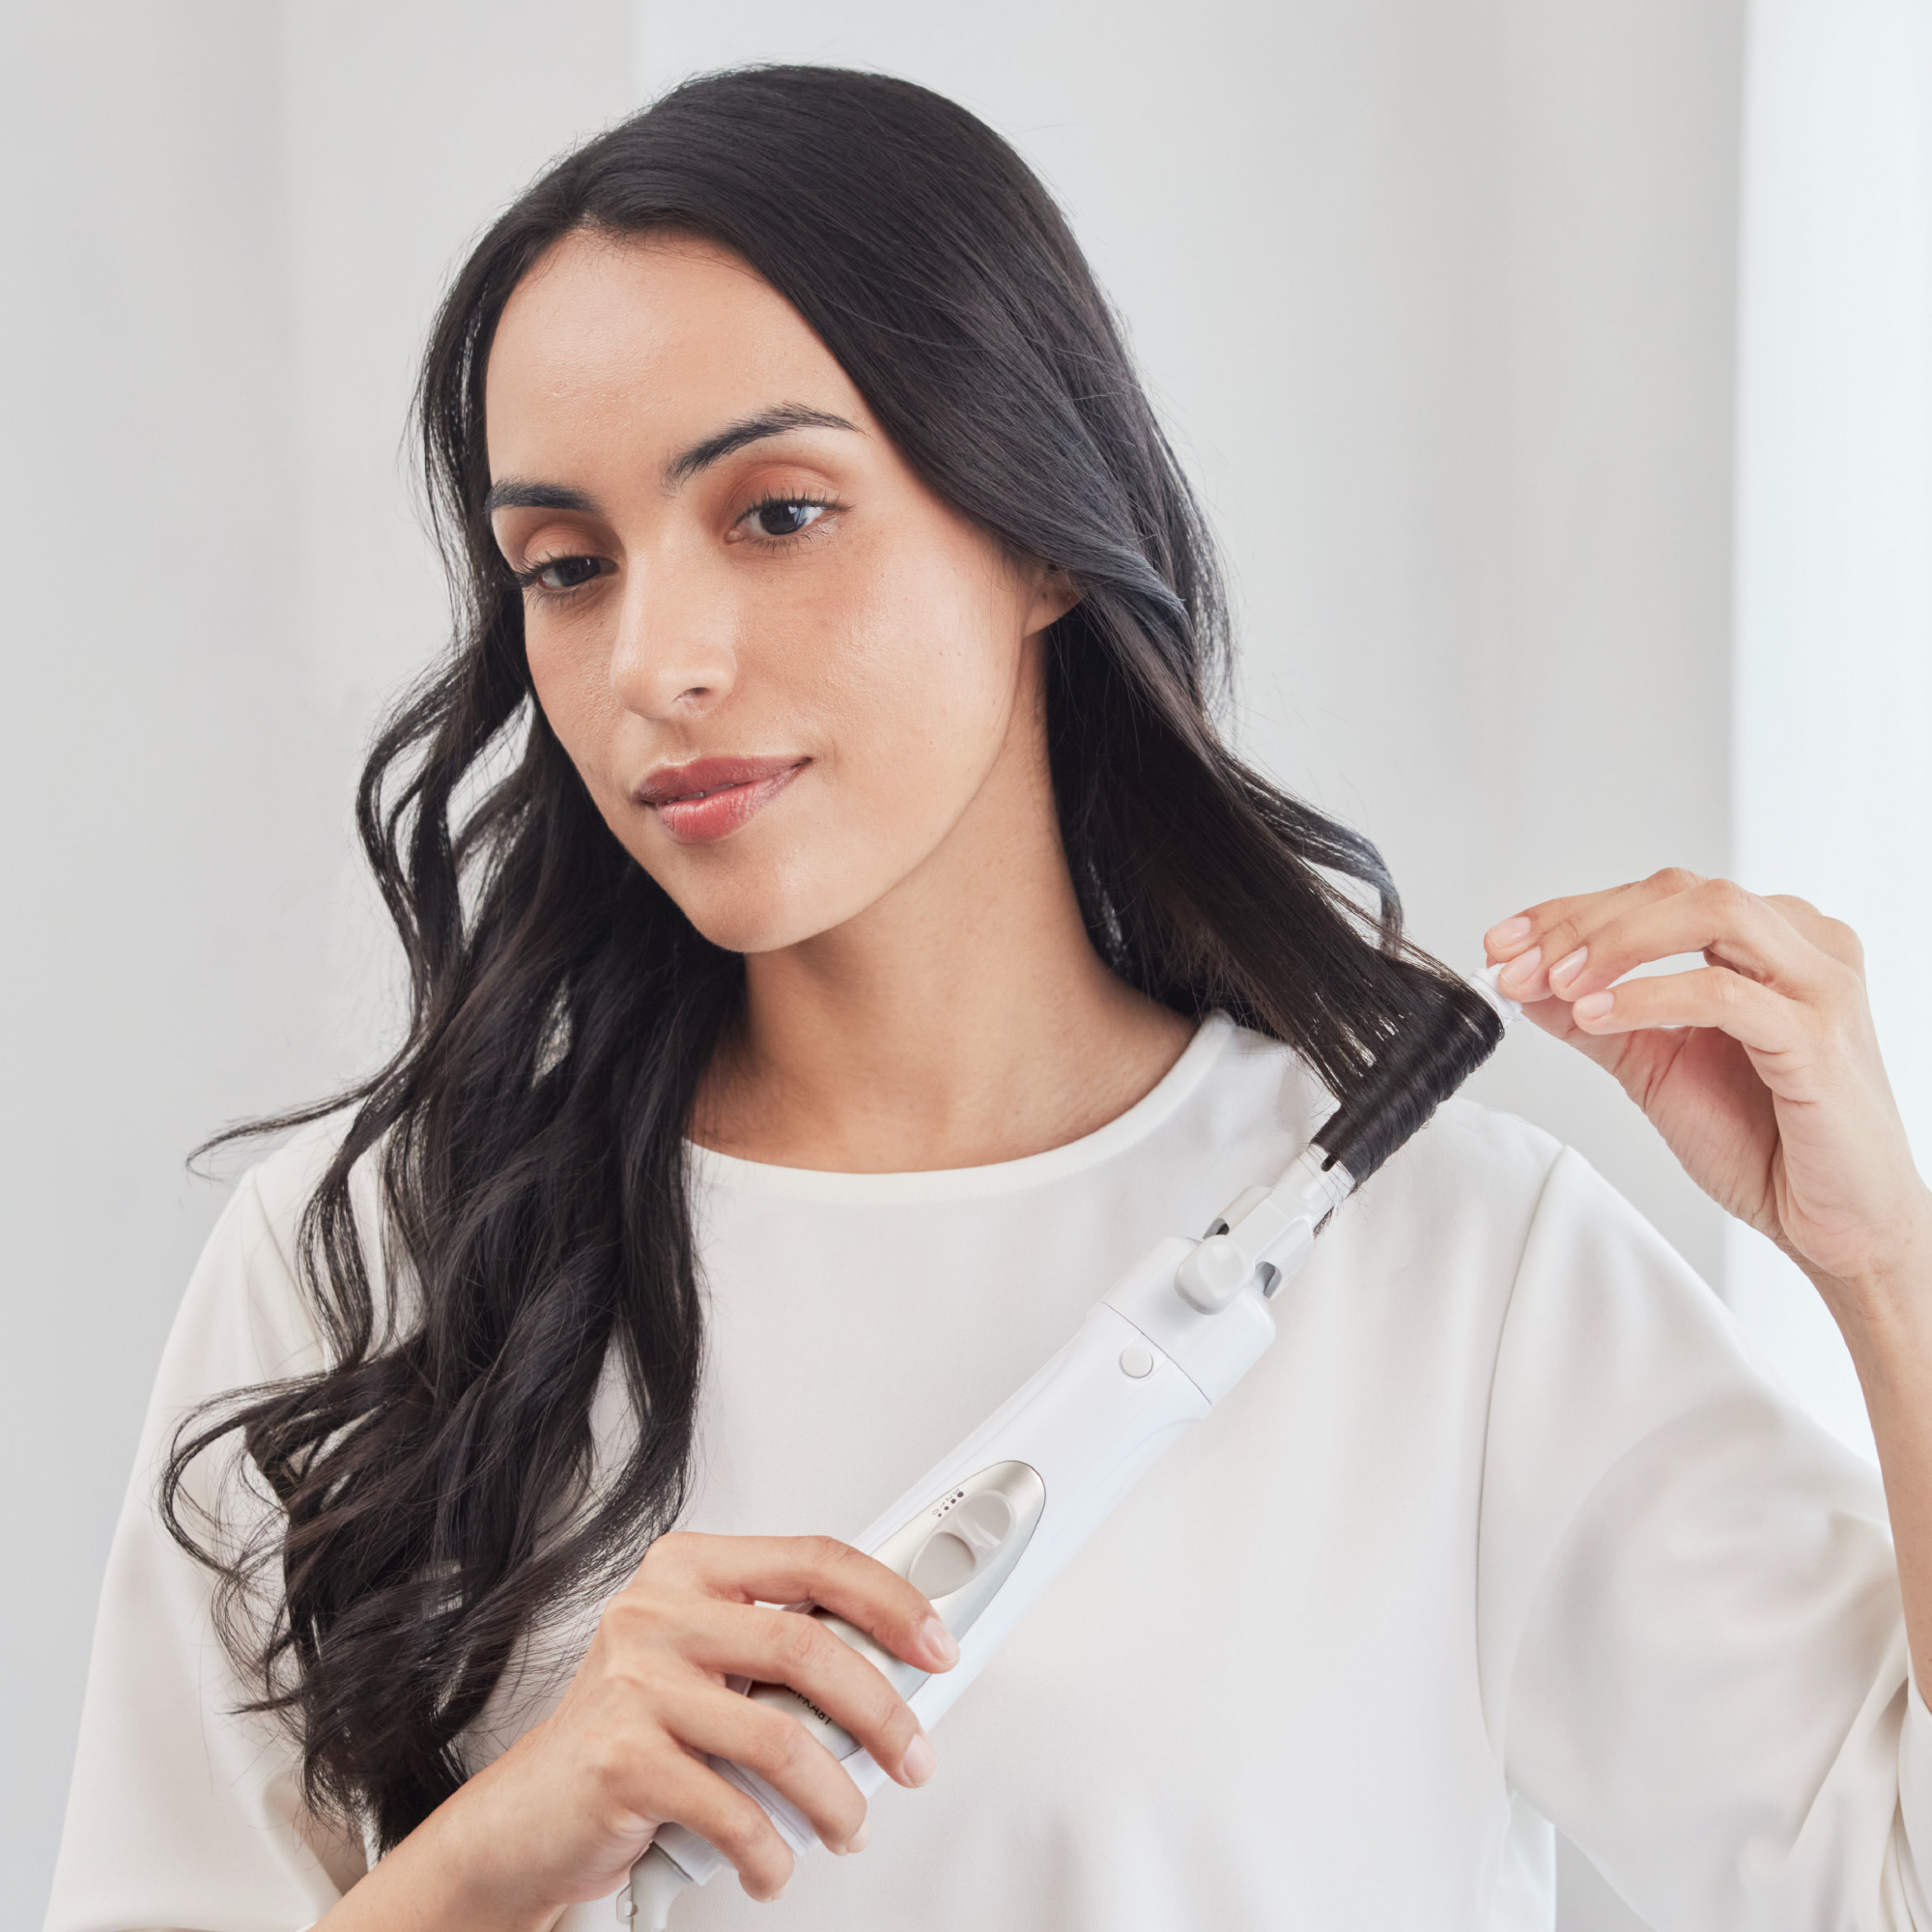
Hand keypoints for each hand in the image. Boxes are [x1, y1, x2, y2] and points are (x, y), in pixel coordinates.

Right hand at [329, 1532, 957, 1930]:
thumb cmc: (630, 1738)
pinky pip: (735, 1808)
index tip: (938, 1645)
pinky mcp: (620, 1758)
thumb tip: (898, 1666)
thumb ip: (778, 1651)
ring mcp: (635, 1682)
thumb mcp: (705, 1667)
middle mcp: (658, 1610)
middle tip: (912, 1757)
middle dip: (883, 1712)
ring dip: (837, 1798)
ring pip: (782, 1737)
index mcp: (690, 1568)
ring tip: (848, 1828)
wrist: (524, 1820)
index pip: (815, 1560)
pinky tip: (777, 1864)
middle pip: (809, 1646)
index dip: (892, 1599)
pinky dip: (773, 1851)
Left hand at [1484, 869, 1931, 1315]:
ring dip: (1615, 942)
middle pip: (1678, 889)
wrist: (1838, 1225)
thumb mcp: (1656, 1067)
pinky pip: (1726, 993)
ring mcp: (1819, 985)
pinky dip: (1651, 996)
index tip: (1503, 941)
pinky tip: (1598, 1015)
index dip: (1570, 911)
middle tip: (1516, 961)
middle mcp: (1802, 945)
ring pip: (1711, 912)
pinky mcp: (1819, 1037)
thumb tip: (1524, 983)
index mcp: (1769, 941)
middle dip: (1581, 923)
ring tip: (1555, 982)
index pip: (1658, 894)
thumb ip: (1595, 1019)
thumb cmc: (1768, 1144)